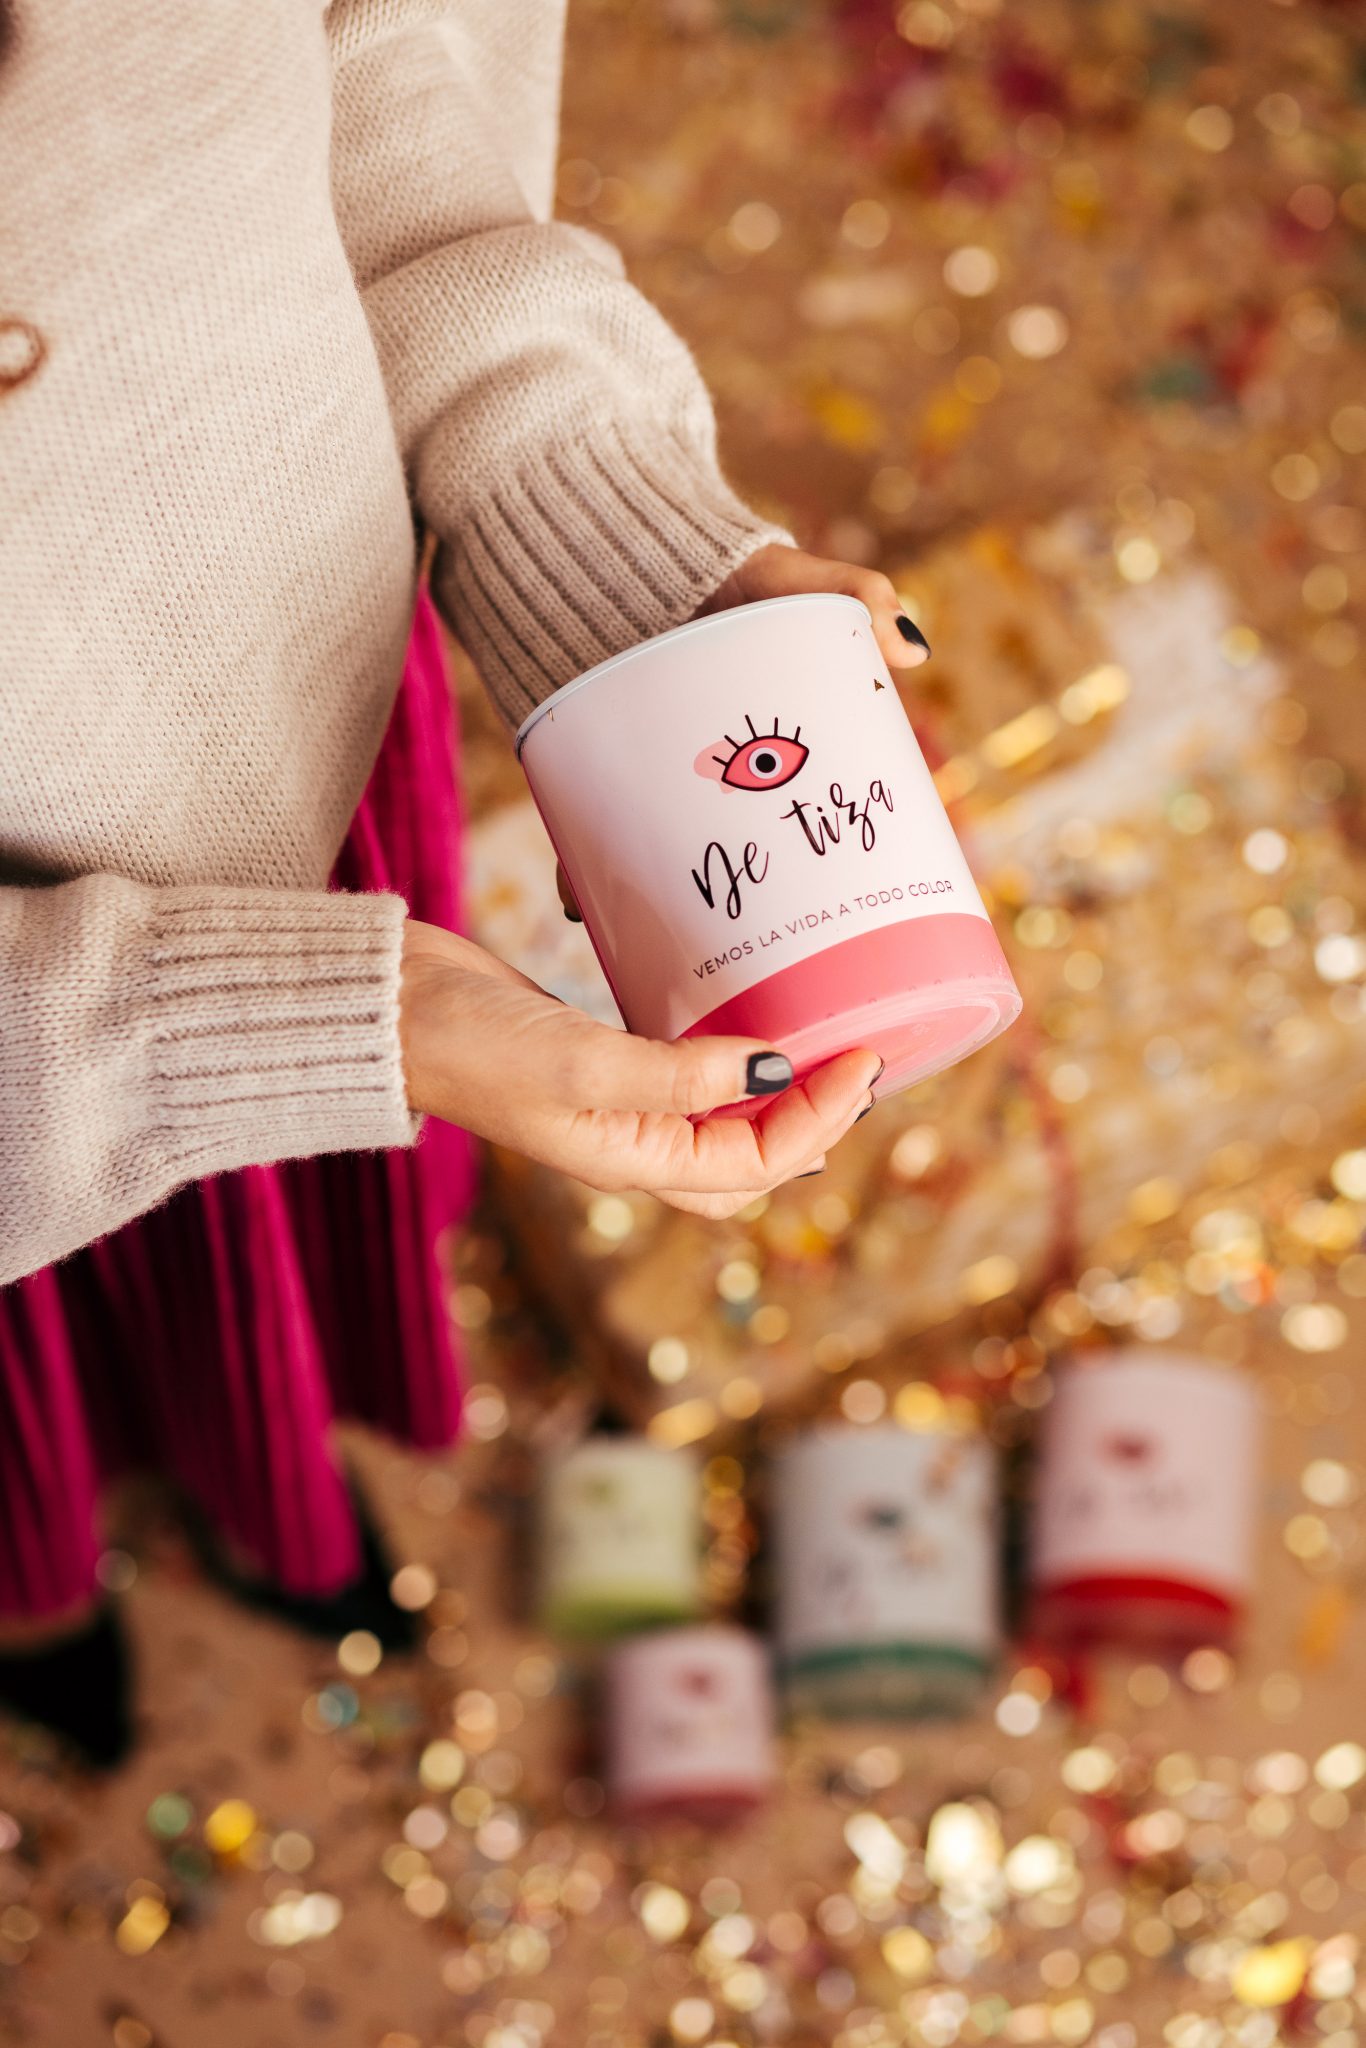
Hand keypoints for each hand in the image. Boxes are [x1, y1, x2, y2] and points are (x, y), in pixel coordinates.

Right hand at [399, 919, 879, 1217]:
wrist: (386, 1008)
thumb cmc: (469, 1046)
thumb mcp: (583, 1065)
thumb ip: (680, 1074)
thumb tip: (775, 1070)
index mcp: (631, 1160)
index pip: (756, 1163)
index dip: (820, 1120)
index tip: (862, 1059)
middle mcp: (631, 1141)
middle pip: (748, 1159)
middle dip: (814, 1121)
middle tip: (859, 1060)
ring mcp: (615, 1100)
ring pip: (719, 1116)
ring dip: (775, 1091)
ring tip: (823, 1043)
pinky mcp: (599, 1054)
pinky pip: (684, 1069)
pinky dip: (726, 1054)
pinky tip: (747, 1017)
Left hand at [556, 542, 929, 924]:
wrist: (610, 539)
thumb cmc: (716, 562)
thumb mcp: (788, 577)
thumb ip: (852, 598)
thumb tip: (913, 652)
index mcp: (766, 742)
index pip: (797, 808)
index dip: (810, 854)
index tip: (830, 900)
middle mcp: (708, 769)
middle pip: (726, 850)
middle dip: (736, 897)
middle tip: (753, 935)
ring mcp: (647, 770)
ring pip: (656, 858)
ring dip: (657, 903)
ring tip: (663, 944)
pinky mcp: (586, 763)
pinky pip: (585, 832)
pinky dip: (581, 870)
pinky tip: (579, 901)